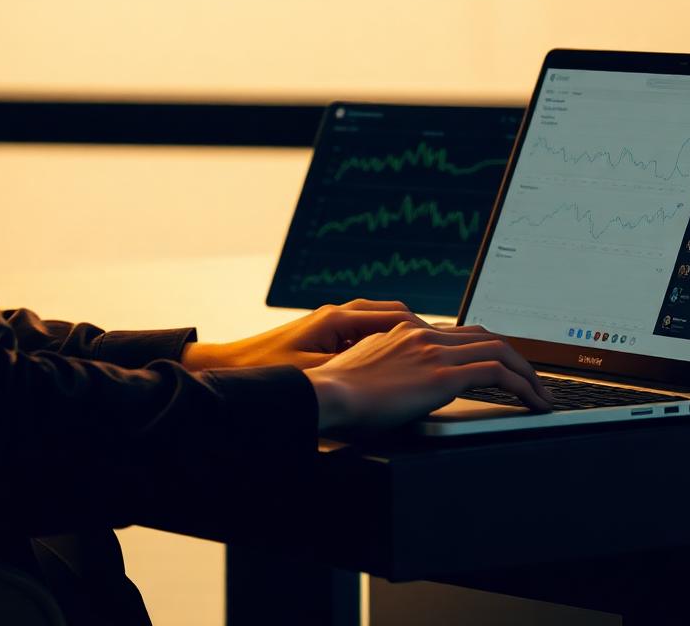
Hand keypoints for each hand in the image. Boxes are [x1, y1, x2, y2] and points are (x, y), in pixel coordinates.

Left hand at [180, 299, 429, 371]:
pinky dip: (391, 339)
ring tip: (433, 352)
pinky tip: (398, 358)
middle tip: (455, 346)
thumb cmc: (269, 371)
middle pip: (397, 315)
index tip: (451, 346)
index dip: (427, 332)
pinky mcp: (329, 333)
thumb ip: (351, 369)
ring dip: (409, 334)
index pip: (397, 318)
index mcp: (340, 319)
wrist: (234, 365)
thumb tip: (386, 371)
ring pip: (385, 321)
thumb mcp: (313, 375)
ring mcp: (335, 321)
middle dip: (426, 330)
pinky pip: (371, 330)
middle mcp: (340, 313)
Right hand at [304, 320, 554, 431]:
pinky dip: (524, 386)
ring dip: (528, 374)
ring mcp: (435, 352)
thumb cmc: (337, 394)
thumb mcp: (364, 372)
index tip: (502, 365)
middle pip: (486, 337)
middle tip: (532, 380)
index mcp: (406, 333)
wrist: (327, 394)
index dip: (487, 347)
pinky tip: (534, 402)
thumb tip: (396, 383)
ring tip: (542, 395)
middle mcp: (424, 335)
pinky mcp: (442, 375)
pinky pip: (498, 373)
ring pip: (500, 351)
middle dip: (516, 358)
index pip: (460, 333)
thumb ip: (386, 369)